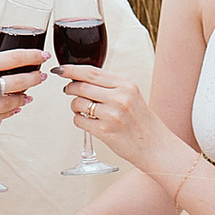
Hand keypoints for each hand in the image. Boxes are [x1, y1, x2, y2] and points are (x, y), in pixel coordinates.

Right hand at [0, 43, 42, 140]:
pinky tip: (13, 107)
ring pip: (13, 103)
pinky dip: (9, 111)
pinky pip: (0, 117)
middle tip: (40, 76)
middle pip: (19, 82)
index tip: (41, 56)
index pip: (13, 58)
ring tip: (28, 95)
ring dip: (23, 98)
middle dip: (34, 79)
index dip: (32, 57)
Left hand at [55, 67, 175, 183]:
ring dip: (75, 106)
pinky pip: (79, 120)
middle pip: (81, 86)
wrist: (154, 145)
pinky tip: (88, 121)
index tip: (60, 70)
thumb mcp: (131, 94)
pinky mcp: (105, 131)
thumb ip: (110, 85)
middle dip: (70, 88)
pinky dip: (79, 120)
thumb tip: (81, 77)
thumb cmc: (140, 120)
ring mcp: (112, 115)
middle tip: (68, 90)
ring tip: (84, 109)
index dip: (71, 70)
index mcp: (125, 85)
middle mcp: (119, 97)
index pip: (91, 72)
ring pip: (77, 103)